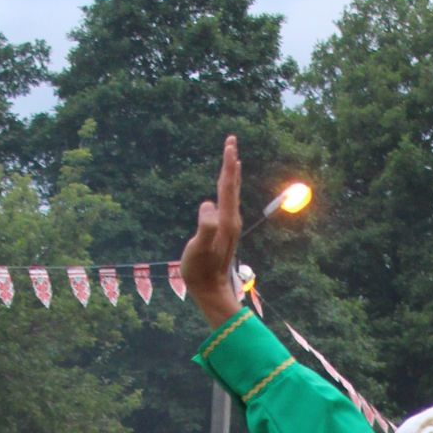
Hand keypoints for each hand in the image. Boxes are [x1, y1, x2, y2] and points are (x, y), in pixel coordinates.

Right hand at [181, 134, 243, 326]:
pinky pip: (228, 203)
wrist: (210, 290)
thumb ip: (205, 227)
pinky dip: (228, 189)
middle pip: (232, 185)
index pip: (227, 185)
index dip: (228, 164)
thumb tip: (208, 205)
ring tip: (232, 160)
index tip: (230, 144)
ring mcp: (229, 226)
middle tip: (231, 142)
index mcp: (226, 220)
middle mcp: (231, 220)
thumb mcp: (199, 249)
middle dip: (232, 163)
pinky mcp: (224, 232)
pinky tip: (225, 190)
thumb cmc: (201, 271)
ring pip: (232, 193)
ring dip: (231, 175)